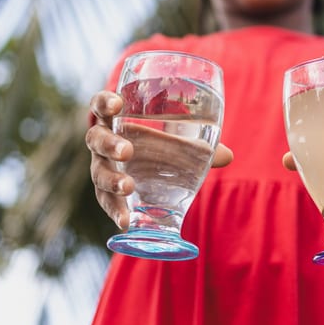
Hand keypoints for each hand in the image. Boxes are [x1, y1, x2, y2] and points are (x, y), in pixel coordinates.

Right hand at [87, 90, 232, 228]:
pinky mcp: (106, 193)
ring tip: (128, 187)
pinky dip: (115, 211)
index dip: (104, 103)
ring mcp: (101, 168)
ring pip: (98, 173)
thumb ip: (196, 146)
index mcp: (114, 120)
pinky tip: (125, 222)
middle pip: (96, 140)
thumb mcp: (174, 140)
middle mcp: (102, 143)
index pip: (100, 105)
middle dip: (110, 145)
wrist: (142, 167)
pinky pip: (106, 201)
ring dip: (112, 180)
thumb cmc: (157, 144)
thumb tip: (227, 156)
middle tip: (127, 151)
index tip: (117, 104)